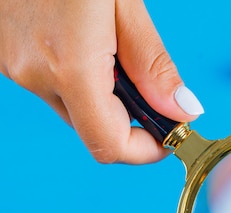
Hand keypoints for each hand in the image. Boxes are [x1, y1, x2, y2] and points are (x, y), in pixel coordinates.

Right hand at [0, 0, 203, 163]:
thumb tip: (182, 111)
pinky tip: (88, 43)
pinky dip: (82, 80)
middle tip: (151, 86)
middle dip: (131, 119)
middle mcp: (34, 74)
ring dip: (106, 97)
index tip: (170, 133)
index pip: (109, 145)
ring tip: (113, 48)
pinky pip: (55, 87)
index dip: (145, 150)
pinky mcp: (8, 57)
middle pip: (95, 130)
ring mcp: (15, 66)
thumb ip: (153, 66)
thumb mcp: (126, 5)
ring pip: (76, 109)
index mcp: (69, 67)